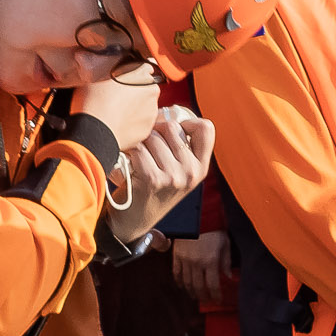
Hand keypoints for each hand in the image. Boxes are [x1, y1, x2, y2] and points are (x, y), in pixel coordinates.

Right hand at [73, 68, 161, 154]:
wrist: (95, 133)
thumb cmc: (93, 102)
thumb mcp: (94, 75)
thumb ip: (103, 66)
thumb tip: (97, 59)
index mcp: (141, 73)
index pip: (144, 67)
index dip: (133, 71)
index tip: (125, 76)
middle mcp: (151, 91)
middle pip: (146, 87)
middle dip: (135, 90)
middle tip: (117, 96)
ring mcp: (151, 111)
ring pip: (145, 105)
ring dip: (135, 107)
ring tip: (115, 111)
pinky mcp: (147, 129)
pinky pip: (141, 123)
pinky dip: (133, 123)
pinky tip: (118, 123)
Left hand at [104, 109, 215, 244]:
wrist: (132, 221)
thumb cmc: (151, 189)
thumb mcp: (177, 173)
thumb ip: (180, 148)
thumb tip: (166, 113)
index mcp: (201, 168)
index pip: (206, 128)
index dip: (187, 121)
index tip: (172, 128)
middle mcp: (191, 172)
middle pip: (172, 127)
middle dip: (154, 131)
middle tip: (146, 145)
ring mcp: (174, 176)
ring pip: (152, 137)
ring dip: (139, 143)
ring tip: (137, 158)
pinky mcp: (153, 179)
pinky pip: (139, 149)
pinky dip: (129, 153)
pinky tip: (128, 164)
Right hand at [173, 229, 233, 304]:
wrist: (196, 216)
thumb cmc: (214, 228)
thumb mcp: (225, 243)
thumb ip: (226, 262)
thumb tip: (228, 276)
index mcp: (211, 261)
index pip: (213, 285)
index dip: (216, 295)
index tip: (218, 300)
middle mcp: (197, 263)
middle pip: (199, 287)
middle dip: (203, 296)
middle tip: (207, 300)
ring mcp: (185, 260)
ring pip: (187, 282)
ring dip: (191, 291)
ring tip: (195, 296)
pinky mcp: (176, 256)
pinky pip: (176, 273)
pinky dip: (179, 282)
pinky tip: (183, 286)